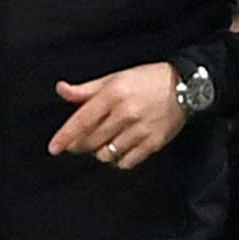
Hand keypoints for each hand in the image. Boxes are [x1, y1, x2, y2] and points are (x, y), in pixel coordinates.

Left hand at [48, 63, 182, 168]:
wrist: (185, 86)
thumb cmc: (147, 80)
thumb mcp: (115, 78)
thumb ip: (87, 89)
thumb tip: (61, 90)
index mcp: (113, 95)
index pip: (81, 121)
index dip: (64, 137)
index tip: (54, 148)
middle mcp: (125, 114)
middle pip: (91, 141)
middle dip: (79, 145)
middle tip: (78, 143)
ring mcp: (140, 130)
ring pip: (107, 154)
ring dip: (99, 152)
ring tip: (103, 143)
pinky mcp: (153, 143)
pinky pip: (126, 162)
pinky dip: (118, 160)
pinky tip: (119, 150)